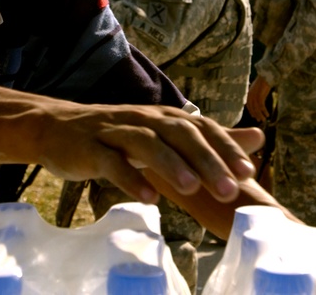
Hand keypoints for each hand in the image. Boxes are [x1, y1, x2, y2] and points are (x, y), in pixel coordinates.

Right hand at [36, 101, 263, 206]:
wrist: (57, 128)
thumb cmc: (118, 136)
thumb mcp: (166, 135)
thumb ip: (211, 139)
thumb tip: (258, 137)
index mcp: (164, 117)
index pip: (202, 128)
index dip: (225, 148)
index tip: (249, 172)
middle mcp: (144, 119)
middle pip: (179, 135)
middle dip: (206, 161)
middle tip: (229, 190)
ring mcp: (115, 132)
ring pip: (147, 143)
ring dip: (171, 165)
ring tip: (191, 189)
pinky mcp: (90, 149)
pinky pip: (111, 163)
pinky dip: (130, 178)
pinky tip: (148, 198)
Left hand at [246, 77, 272, 123]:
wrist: (266, 76)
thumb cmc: (263, 82)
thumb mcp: (257, 88)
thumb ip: (255, 94)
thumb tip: (258, 100)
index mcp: (249, 94)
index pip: (248, 105)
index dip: (251, 111)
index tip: (254, 116)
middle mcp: (250, 96)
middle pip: (252, 108)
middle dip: (256, 115)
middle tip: (259, 120)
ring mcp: (255, 97)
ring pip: (257, 109)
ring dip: (260, 115)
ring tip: (264, 120)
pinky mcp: (260, 97)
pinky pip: (262, 107)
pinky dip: (264, 112)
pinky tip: (268, 115)